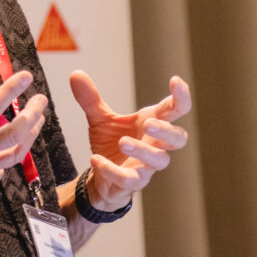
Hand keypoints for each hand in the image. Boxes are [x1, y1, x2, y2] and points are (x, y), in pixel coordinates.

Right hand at [0, 73, 49, 237]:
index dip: (11, 90)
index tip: (26, 77)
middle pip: (15, 132)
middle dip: (32, 114)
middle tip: (41, 101)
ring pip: (16, 153)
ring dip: (30, 136)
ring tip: (38, 123)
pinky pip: (0, 172)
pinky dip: (8, 159)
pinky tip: (11, 152)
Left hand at [68, 71, 191, 210]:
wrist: (101, 174)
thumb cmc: (111, 143)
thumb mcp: (99, 118)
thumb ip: (90, 99)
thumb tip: (76, 74)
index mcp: (151, 122)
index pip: (175, 109)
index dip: (180, 96)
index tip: (175, 80)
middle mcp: (155, 144)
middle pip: (178, 138)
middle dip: (167, 130)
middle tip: (149, 125)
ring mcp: (147, 165)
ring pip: (160, 160)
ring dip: (143, 151)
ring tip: (122, 142)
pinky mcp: (133, 182)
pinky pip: (130, 179)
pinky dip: (113, 170)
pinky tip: (96, 159)